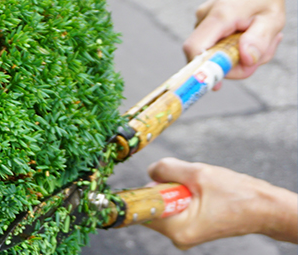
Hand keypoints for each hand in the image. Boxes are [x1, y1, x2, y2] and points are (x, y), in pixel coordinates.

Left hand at [143, 157, 297, 248]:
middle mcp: (178, 236)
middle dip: (165, 187)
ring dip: (176, 189)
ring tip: (200, 188)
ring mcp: (184, 233)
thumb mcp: (198, 173)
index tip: (155, 180)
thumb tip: (150, 171)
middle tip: (189, 182)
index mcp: (177, 229)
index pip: (143, 210)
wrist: (264, 208)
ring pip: (165, 203)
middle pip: (153, 204)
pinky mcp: (190, 226)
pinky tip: (202, 193)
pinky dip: (183, 194)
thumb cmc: (237, 194)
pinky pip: (175, 205)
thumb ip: (167, 169)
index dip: (145, 191)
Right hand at [183, 0, 296, 87]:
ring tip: (264, 33)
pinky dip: (239, 46)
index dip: (200, 70)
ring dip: (242, 54)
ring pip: (219, 53)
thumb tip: (245, 59)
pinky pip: (221, 46)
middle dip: (237, 64)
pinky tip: (253, 31)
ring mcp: (204, 22)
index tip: (216, 85)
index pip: (195, 48)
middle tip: (264, 51)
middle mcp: (205, 19)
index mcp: (220, 15)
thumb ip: (259, 39)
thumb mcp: (274, 16)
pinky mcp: (208, 26)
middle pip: (210, 58)